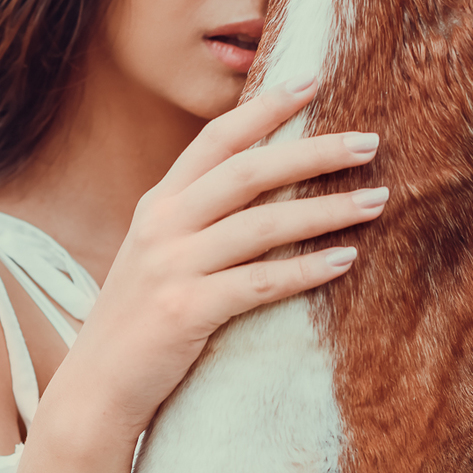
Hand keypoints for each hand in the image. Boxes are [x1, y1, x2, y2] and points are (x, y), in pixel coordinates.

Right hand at [44, 78, 385, 440]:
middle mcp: (163, 225)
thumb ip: (199, 219)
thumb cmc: (140, 322)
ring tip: (376, 200)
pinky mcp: (185, 311)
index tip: (314, 83)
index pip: (217, 138)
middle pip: (249, 170)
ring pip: (263, 224)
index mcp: (159, 204)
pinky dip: (306, 270)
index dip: (266, 108)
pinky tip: (345, 260)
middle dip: (315, 151)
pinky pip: (259, 282)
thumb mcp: (159, 255)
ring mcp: (172, 267)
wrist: (96, 389)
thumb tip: (264, 189)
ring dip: (326, 209)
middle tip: (369, 142)